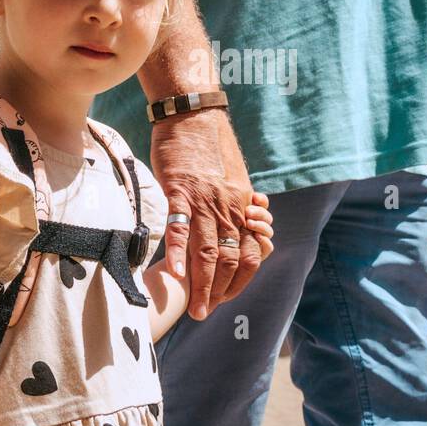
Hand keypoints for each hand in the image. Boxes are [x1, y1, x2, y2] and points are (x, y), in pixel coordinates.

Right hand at [149, 107, 261, 318]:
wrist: (193, 113)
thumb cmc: (211, 146)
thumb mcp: (234, 178)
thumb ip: (236, 206)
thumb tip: (239, 229)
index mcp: (243, 208)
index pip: (251, 254)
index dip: (240, 281)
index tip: (225, 298)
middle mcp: (229, 208)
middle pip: (229, 260)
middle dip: (219, 292)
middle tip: (205, 312)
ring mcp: (204, 201)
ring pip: (208, 251)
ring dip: (202, 285)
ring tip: (195, 309)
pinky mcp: (179, 191)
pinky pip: (180, 227)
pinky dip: (178, 253)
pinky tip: (175, 274)